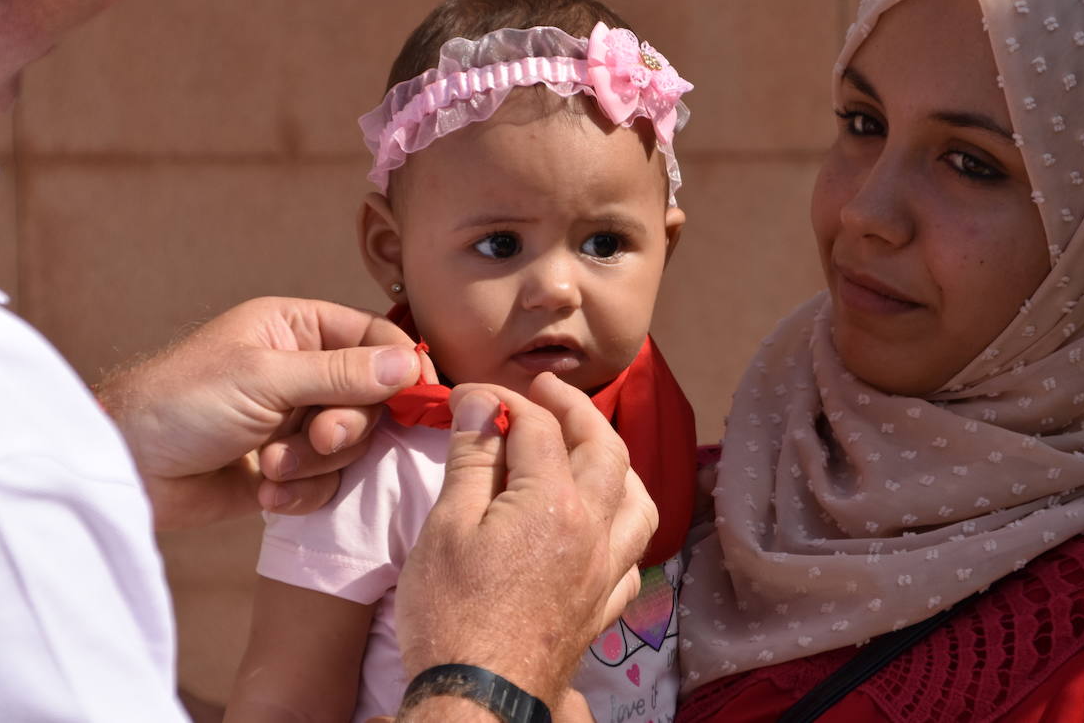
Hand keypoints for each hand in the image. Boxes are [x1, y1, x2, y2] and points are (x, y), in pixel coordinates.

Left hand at [95, 296, 419, 528]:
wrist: (126, 471)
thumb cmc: (182, 402)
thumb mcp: (265, 378)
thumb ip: (341, 373)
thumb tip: (410, 364)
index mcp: (299, 329)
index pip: (376, 340)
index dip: (401, 369)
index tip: (420, 400)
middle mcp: (305, 372)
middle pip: (373, 399)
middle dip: (346, 427)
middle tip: (319, 438)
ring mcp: (296, 421)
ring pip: (352, 446)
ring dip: (316, 464)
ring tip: (273, 467)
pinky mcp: (287, 469)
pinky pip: (327, 483)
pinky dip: (302, 493)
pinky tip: (266, 494)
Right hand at [395, 374, 656, 707]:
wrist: (477, 701)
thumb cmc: (451, 615)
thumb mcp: (445, 527)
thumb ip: (471, 458)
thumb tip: (481, 401)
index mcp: (554, 503)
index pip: (538, 427)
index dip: (506, 401)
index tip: (476, 395)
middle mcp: (594, 530)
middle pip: (604, 449)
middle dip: (576, 411)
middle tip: (545, 392)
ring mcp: (605, 570)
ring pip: (638, 499)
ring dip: (617, 462)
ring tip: (589, 448)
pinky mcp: (603, 606)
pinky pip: (634, 552)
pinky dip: (624, 522)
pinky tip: (604, 521)